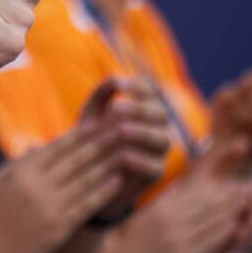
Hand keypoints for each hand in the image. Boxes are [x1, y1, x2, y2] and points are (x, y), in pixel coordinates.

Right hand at [0, 125, 123, 252]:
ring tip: (127, 150)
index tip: (98, 122)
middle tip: (122, 128)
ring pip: (86, 179)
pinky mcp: (59, 228)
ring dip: (108, 163)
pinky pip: (86, 205)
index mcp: (21, 172)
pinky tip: (119, 182)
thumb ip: (16, 164)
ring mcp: (50, 207)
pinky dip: (104, 191)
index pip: (56, 146)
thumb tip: (36, 147)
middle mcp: (38, 185)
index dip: (80, 134)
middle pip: (76, 159)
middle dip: (101, 142)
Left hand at [77, 78, 170, 221]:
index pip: (151, 91)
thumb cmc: (91, 136)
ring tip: (119, 130)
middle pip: (161, 114)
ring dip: (142, 133)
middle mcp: (157, 127)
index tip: (116, 84)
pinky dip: (141, 160)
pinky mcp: (155, 173)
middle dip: (139, 109)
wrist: (88, 174)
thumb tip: (113, 78)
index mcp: (144, 108)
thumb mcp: (93, 113)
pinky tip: (123, 155)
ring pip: (163, 139)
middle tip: (115, 109)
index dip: (137, 86)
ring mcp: (158, 151)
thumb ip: (101, 95)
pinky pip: (156, 167)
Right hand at [108, 139, 247, 252]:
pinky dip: (225, 233)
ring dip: (232, 211)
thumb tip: (178, 186)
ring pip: (212, 221)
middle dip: (229, 196)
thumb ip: (161, 202)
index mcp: (158, 209)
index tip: (232, 182)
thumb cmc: (125, 248)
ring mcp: (177, 241)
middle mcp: (169, 222)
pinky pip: (209, 243)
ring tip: (248, 202)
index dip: (216, 187)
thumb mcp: (140, 218)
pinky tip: (237, 226)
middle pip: (207, 204)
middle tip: (248, 188)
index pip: (194, 192)